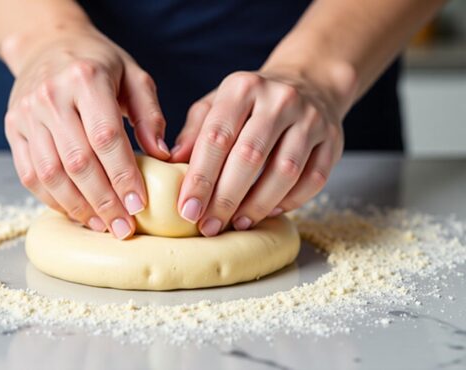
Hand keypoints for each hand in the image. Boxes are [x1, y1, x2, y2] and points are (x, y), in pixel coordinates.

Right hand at [3, 26, 169, 238]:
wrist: (47, 45)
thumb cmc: (97, 63)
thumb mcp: (132, 75)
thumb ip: (149, 114)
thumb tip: (162, 156)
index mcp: (86, 79)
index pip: (105, 137)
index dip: (122, 176)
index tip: (139, 205)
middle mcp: (51, 97)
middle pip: (77, 161)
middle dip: (103, 200)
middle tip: (123, 227)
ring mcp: (26, 114)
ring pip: (50, 173)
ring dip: (77, 206)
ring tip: (102, 224)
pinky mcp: (11, 129)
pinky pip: (29, 174)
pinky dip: (52, 199)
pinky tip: (75, 211)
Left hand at [171, 70, 347, 235]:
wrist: (309, 84)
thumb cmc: (252, 103)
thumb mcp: (217, 105)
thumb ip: (195, 132)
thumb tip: (171, 162)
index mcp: (242, 88)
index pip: (217, 137)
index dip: (200, 178)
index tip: (187, 209)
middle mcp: (279, 100)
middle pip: (250, 157)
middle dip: (226, 198)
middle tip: (209, 225)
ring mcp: (310, 120)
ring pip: (284, 172)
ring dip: (257, 205)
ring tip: (236, 223)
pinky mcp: (333, 141)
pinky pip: (313, 180)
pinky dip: (289, 202)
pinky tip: (268, 212)